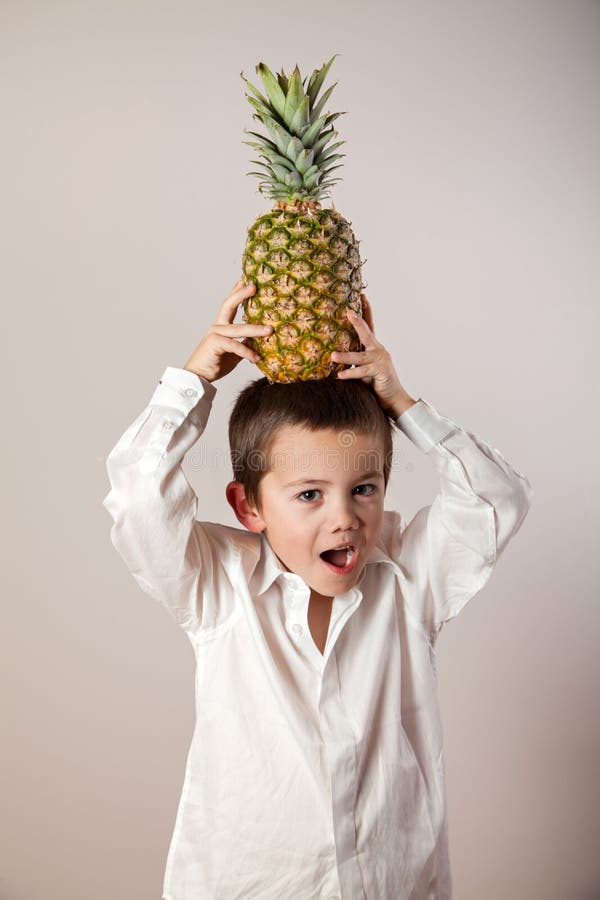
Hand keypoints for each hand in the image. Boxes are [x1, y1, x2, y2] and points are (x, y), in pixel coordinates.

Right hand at [183, 279, 271, 381]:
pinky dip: (247, 352)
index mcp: (222, 326)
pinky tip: (256, 358)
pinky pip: (235, 346)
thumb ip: (245, 344)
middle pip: (229, 305)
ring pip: (238, 329)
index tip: (247, 279)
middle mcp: (217, 326)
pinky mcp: (215, 344)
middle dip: (241, 294)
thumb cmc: (215, 364)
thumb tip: (258, 340)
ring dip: (255, 329)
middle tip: (254, 286)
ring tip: (270, 330)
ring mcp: (215, 334)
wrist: (199, 377)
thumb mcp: (234, 352)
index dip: (238, 291)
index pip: (230, 304)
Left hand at [331, 294, 417, 418]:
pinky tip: (340, 375)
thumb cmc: (376, 385)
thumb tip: (332, 356)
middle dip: (358, 322)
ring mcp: (380, 361)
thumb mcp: (362, 370)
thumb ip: (352, 362)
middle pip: (367, 333)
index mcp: (374, 348)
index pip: (369, 326)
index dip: (365, 311)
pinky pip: (363, 372)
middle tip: (349, 312)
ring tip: (331, 355)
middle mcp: (378, 351)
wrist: (394, 400)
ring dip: (345, 356)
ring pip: (360, 356)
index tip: (362, 296)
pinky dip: (351, 373)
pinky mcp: (380, 372)